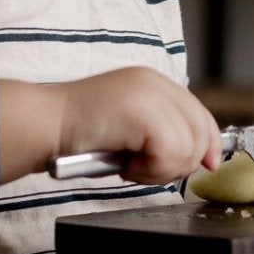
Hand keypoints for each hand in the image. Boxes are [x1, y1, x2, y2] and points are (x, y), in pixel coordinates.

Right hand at [52, 67, 220, 184]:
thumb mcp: (128, 131)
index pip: (199, 114)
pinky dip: (148, 170)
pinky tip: (124, 164)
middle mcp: (156, 83)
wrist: (44, 126)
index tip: (209, 164)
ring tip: (128, 164)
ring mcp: (152, 94)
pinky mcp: (146, 112)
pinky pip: (170, 153)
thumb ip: (163, 135)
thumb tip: (203, 158)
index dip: (210, 143)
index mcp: (153, 83)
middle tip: (145, 169)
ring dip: (158, 169)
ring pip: (188, 147)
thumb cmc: (77, 136)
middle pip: (201, 131)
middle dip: (182, 162)